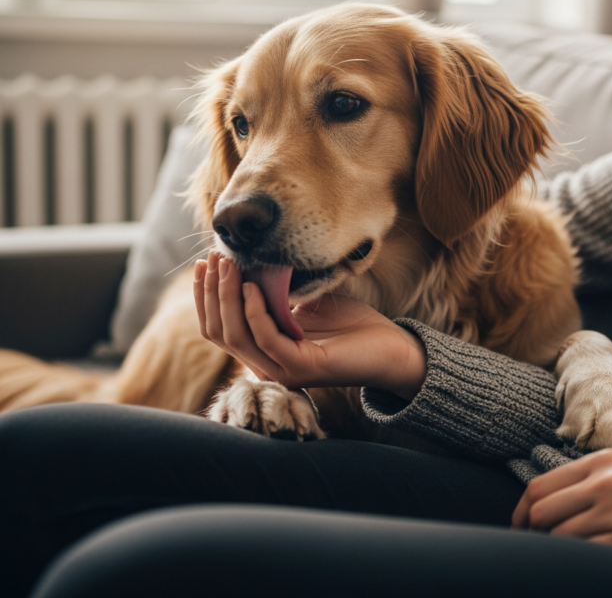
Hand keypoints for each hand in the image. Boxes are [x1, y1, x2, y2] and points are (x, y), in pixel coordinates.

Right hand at [194, 253, 426, 399]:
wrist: (389, 348)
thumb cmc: (350, 326)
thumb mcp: (305, 304)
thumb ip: (276, 294)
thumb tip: (251, 266)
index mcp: (263, 352)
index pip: (218, 328)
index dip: (206, 296)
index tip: (204, 262)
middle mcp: (266, 365)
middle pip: (219, 332)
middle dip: (211, 292)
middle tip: (213, 258)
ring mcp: (282, 370)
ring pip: (236, 337)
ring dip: (228, 297)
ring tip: (229, 266)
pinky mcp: (302, 368)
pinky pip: (267, 339)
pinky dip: (255, 311)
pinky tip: (253, 287)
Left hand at [512, 449, 611, 566]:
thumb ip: (594, 480)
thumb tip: (558, 504)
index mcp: (599, 462)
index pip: (539, 487)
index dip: (520, 513)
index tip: (519, 530)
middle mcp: (603, 482)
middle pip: (541, 512)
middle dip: (531, 536)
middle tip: (533, 553)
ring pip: (560, 537)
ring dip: (556, 554)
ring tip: (563, 563)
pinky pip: (589, 557)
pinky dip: (582, 566)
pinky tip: (590, 569)